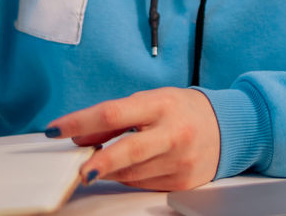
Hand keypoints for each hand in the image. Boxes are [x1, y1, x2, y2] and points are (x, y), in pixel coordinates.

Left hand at [46, 87, 219, 190]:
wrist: (228, 128)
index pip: (113, 113)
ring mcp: (179, 159)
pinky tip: (126, 168)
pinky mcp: (183, 181)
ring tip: (99, 161)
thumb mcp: (151, 101)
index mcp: (161, 104)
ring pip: (132, 173)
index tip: (57, 129)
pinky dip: (128, 177)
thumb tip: (80, 136)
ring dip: (109, 170)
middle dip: (99, 162)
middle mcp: (173, 132)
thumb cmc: (183, 111)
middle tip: (80, 170)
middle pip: (127, 149)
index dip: (80, 122)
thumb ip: (117, 116)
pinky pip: (144, 184)